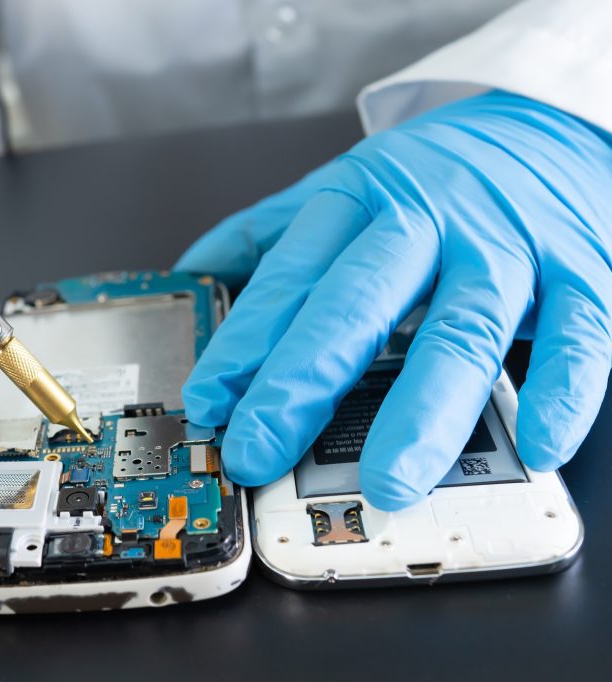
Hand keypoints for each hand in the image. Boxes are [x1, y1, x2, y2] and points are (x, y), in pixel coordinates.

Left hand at [177, 91, 611, 509]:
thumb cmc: (434, 174)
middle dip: (302, 381)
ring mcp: (504, 249)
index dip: (243, 343)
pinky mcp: (581, 270)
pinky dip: (563, 389)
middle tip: (259, 450)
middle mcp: (427, 222)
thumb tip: (194, 270)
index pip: (289, 277)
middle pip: (357, 303)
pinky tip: (538, 444)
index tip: (208, 404)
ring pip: (461, 330)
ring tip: (387, 479)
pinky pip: (581, 333)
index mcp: (359, 201)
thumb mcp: (344, 184)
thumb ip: (269, 231)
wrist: (547, 125)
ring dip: (423, 409)